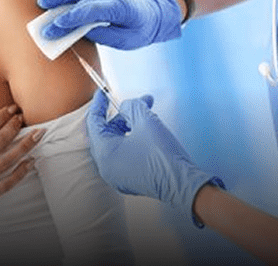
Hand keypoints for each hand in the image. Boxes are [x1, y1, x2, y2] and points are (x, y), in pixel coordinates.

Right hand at [37, 0, 182, 49]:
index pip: (93, 11)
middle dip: (60, 8)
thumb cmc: (138, 30)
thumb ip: (103, 35)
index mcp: (120, 7)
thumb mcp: (125, 40)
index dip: (73, 18)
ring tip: (41, 1)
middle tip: (43, 18)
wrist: (151, 13)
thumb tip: (79, 31)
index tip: (56, 27)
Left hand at [86, 90, 222, 225]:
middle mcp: (106, 167)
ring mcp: (117, 176)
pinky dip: (130, 141)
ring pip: (115, 143)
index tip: (103, 93)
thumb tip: (126, 106)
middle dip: (120, 116)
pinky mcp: (129, 180)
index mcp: (104, 153)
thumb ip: (131, 106)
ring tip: (145, 116)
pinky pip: (123, 155)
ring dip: (127, 127)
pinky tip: (145, 133)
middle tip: (134, 104)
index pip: (94, 122)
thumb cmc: (164, 156)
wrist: (183, 184)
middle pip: (105, 133)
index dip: (99, 104)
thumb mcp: (145, 120)